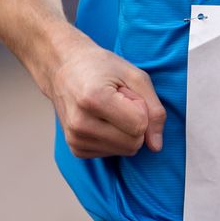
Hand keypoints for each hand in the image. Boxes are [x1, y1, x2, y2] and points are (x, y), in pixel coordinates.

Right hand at [47, 42, 164, 157]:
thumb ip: (154, 110)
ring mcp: (75, 139)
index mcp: (93, 99)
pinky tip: (102, 120)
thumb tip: (156, 146)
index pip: (140, 125)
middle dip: (136, 121)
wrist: (63, 69)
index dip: (141, 107)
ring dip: (126, 130)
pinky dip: (115, 138)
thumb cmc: (100, 67)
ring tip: (109, 109)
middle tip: (119, 101)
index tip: (126, 93)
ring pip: (126, 150)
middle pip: (134, 143)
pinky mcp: (75, 149)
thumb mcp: (135, 76)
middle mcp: (80, 123)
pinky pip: (113, 153)